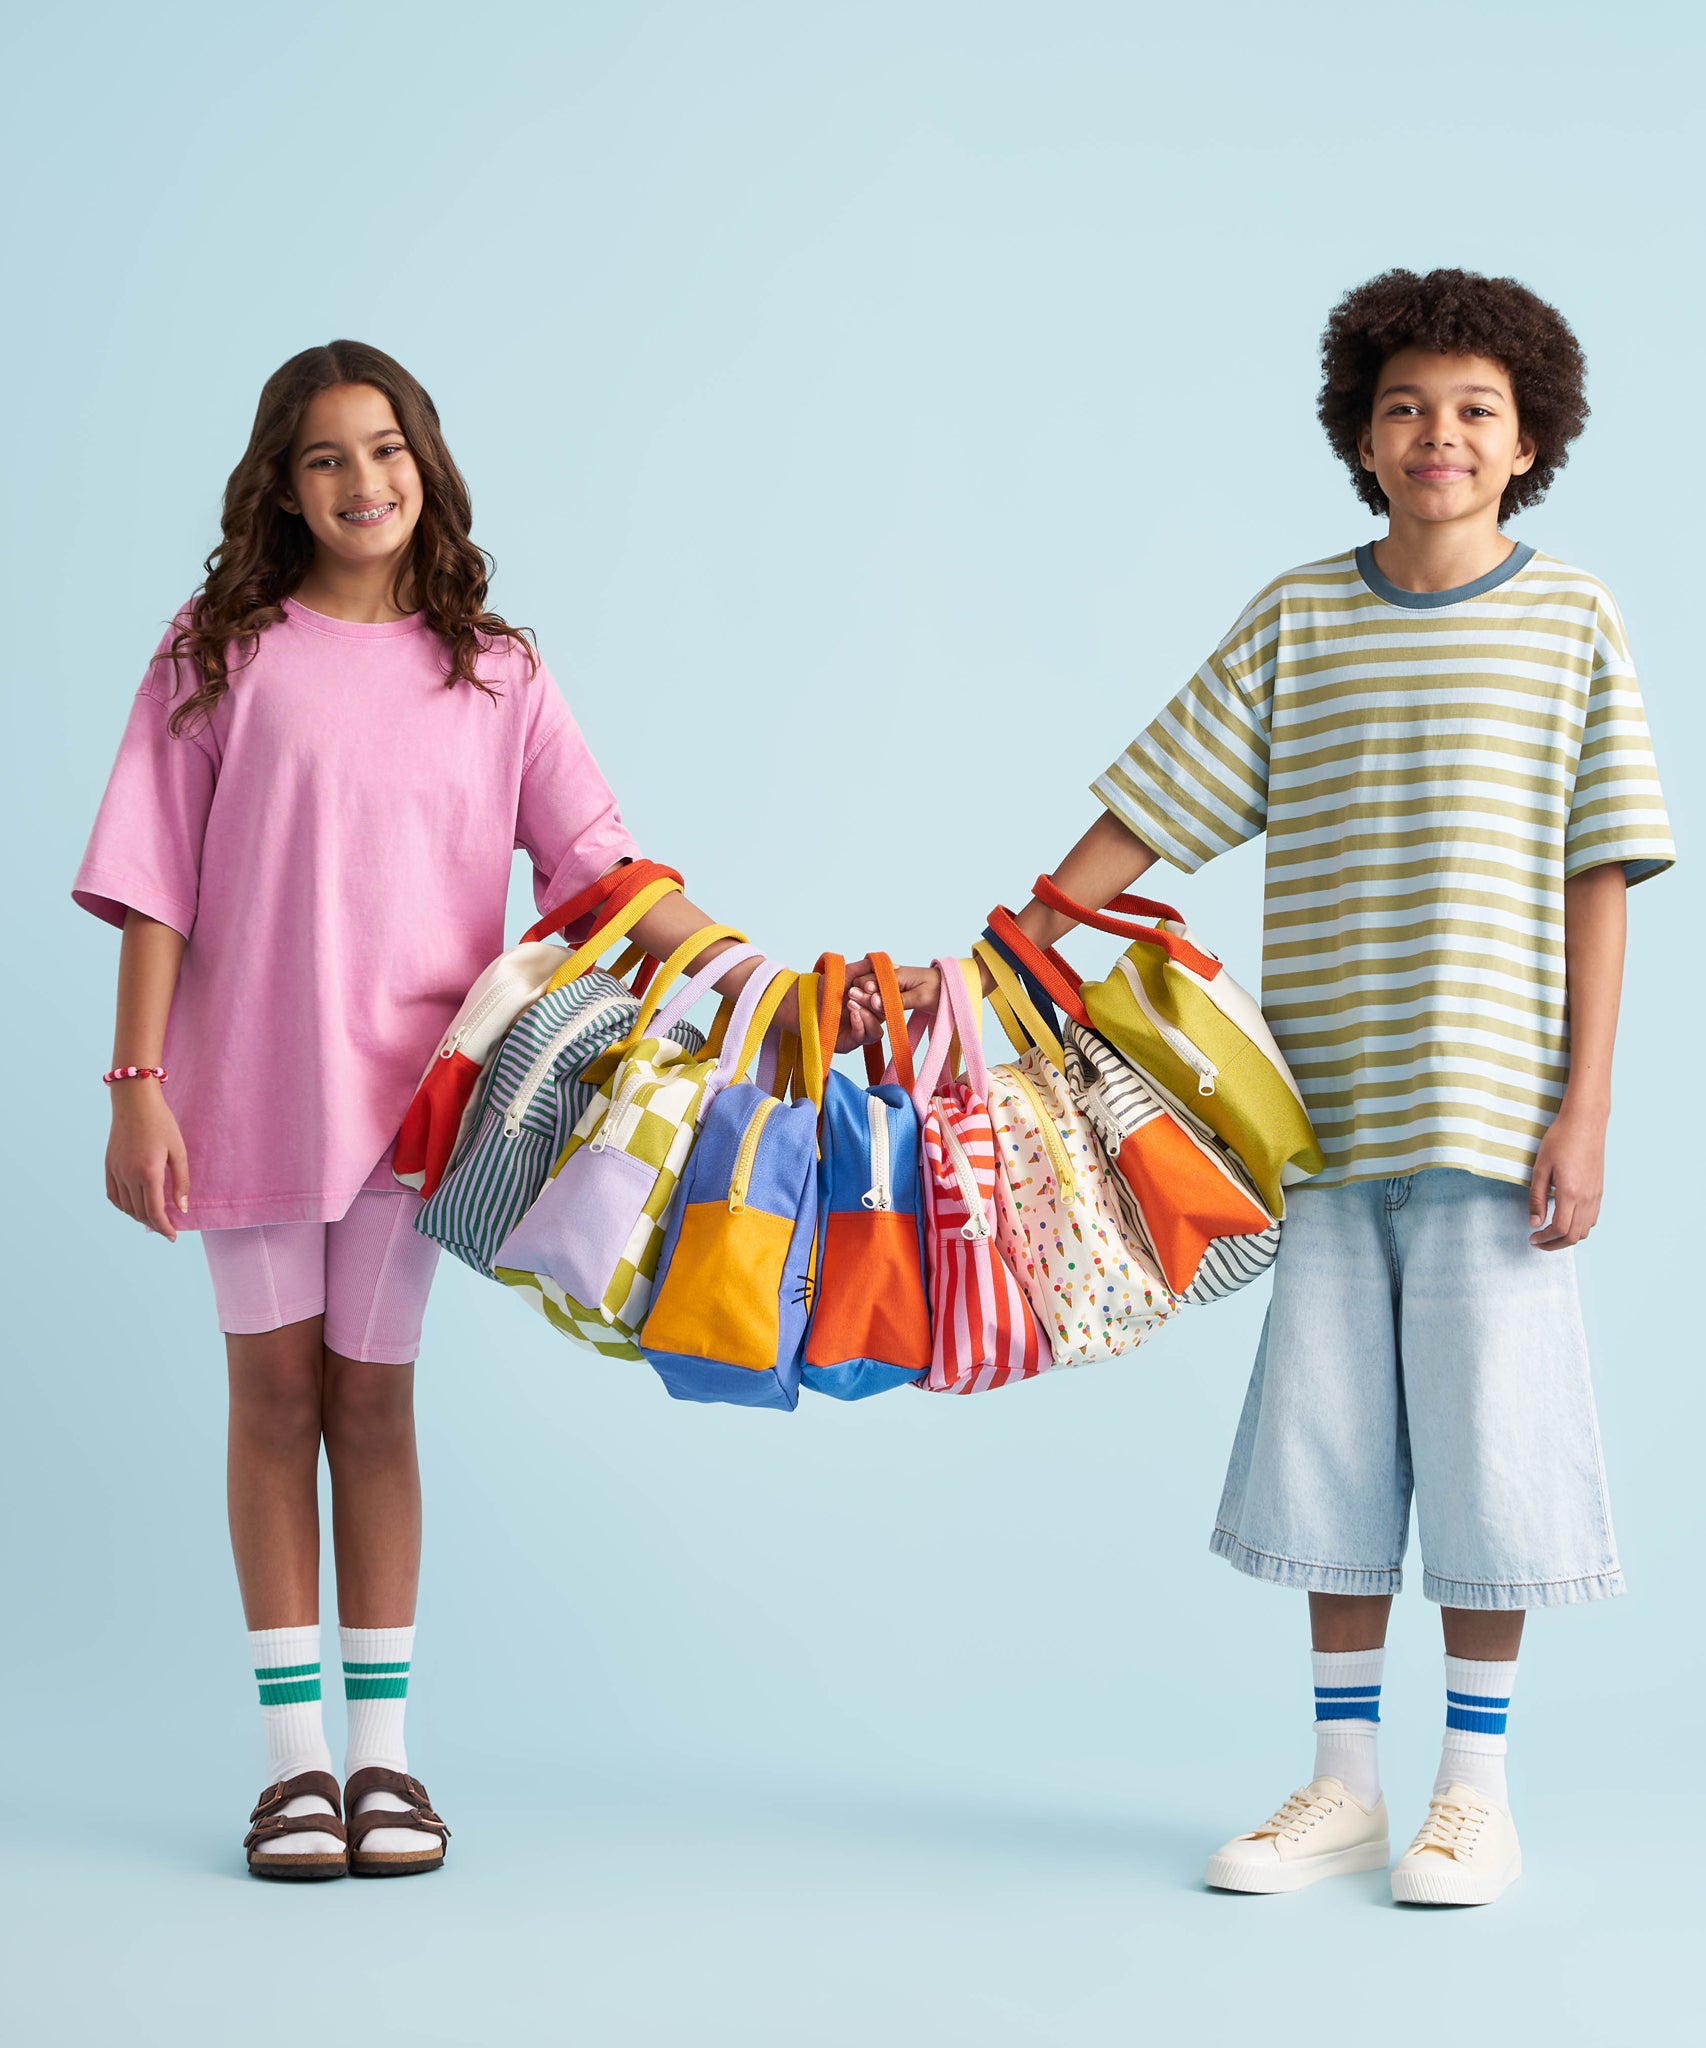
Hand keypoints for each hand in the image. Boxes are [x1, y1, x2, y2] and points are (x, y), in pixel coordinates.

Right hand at [106, 1085, 189, 1240]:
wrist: (134, 1102)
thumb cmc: (162, 1124)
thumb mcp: (178, 1151)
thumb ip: (181, 1182)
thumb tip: (181, 1208)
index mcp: (148, 1173)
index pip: (155, 1212)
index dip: (164, 1227)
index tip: (173, 1236)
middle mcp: (128, 1175)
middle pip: (140, 1212)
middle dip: (155, 1224)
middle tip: (168, 1228)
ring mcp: (115, 1171)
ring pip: (126, 1206)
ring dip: (140, 1217)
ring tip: (154, 1219)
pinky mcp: (108, 1166)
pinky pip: (113, 1195)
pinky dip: (123, 1206)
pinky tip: (133, 1207)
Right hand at [844, 961, 942, 1045]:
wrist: (956, 987)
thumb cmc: (941, 990)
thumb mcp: (920, 997)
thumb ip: (896, 1001)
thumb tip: (874, 1003)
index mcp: (896, 974)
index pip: (868, 981)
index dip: (862, 994)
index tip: (857, 1004)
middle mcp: (892, 977)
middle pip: (867, 985)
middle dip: (860, 996)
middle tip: (855, 1008)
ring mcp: (894, 984)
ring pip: (873, 992)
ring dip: (867, 1001)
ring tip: (861, 1012)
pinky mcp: (898, 992)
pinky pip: (882, 997)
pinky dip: (876, 1004)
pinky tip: (873, 1012)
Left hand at [1528, 1096, 1606, 1249]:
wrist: (1585, 1123)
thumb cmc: (1560, 1141)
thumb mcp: (1540, 1168)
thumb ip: (1537, 1198)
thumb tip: (1534, 1223)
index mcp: (1570, 1193)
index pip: (1560, 1229)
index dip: (1545, 1239)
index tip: (1532, 1238)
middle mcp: (1587, 1198)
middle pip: (1574, 1236)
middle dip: (1555, 1244)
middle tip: (1538, 1242)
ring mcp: (1596, 1195)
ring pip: (1586, 1230)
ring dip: (1567, 1238)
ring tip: (1550, 1234)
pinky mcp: (1600, 1190)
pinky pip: (1593, 1219)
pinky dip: (1579, 1227)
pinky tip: (1566, 1220)